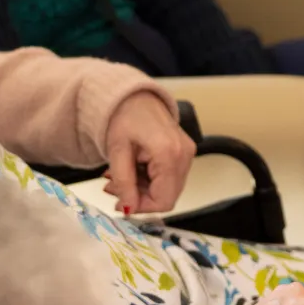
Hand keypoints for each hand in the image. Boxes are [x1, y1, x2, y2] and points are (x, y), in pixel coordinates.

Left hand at [101, 90, 193, 213]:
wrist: (135, 95)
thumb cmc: (124, 116)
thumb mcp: (117, 151)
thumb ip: (124, 182)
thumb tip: (128, 209)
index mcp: (169, 153)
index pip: (164, 199)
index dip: (142, 207)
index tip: (121, 203)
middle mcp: (184, 155)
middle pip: (168, 196)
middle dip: (140, 198)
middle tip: (116, 188)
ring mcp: (188, 154)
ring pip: (169, 189)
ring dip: (144, 190)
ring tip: (121, 177)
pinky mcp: (185, 153)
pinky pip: (170, 178)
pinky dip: (151, 181)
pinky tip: (135, 169)